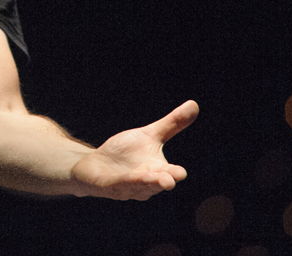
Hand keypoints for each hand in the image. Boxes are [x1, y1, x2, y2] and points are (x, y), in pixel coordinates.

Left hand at [70, 100, 198, 200]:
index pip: (170, 173)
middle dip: (162, 182)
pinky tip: (126, 178)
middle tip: (169, 180)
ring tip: (150, 178)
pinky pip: (117, 184)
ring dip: (143, 183)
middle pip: (156, 183)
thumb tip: (194, 104)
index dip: (174, 173)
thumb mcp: (149, 135)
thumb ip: (172, 124)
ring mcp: (127, 187)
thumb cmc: (125, 152)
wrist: (96, 164)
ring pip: (138, 186)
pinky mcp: (108, 186)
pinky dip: (123, 181)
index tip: (180, 173)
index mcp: (157, 170)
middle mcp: (145, 182)